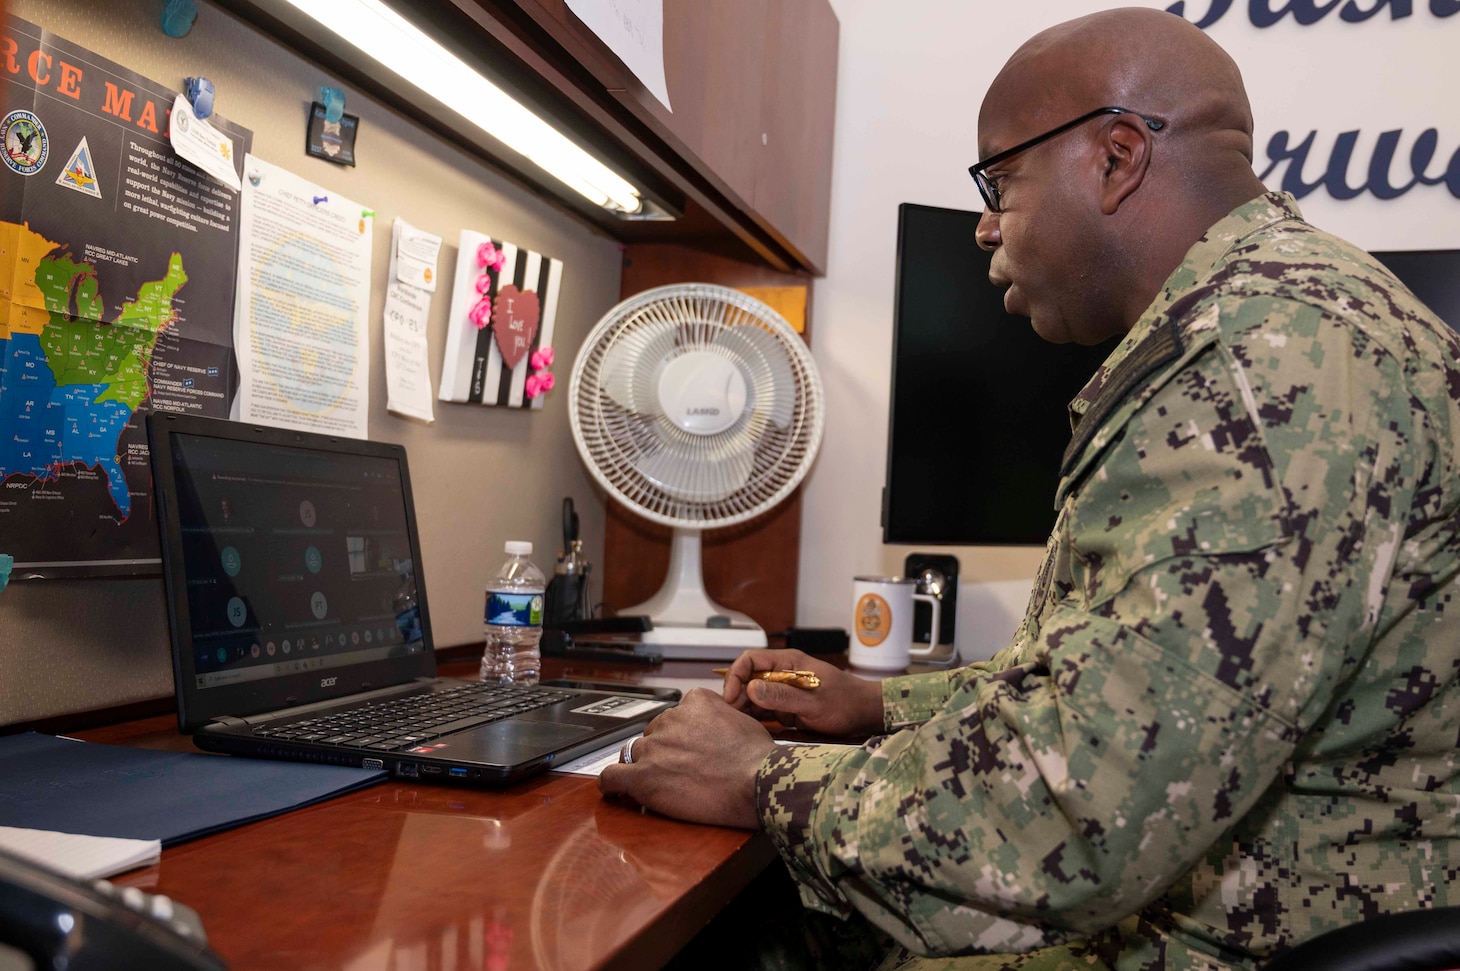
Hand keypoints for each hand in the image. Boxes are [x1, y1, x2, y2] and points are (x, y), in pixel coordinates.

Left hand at [598, 688, 775, 827]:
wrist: (756, 781)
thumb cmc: (757, 757)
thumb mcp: (743, 719)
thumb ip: (721, 717)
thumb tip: (719, 728)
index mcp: (694, 702)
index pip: (677, 714)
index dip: (682, 734)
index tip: (689, 748)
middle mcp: (670, 719)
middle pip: (655, 734)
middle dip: (665, 751)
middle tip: (682, 771)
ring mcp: (654, 747)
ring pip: (637, 753)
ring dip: (647, 767)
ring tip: (665, 785)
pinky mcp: (643, 777)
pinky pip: (612, 776)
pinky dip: (612, 784)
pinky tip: (616, 790)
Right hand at [720, 649, 884, 737]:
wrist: (866, 715)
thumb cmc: (845, 703)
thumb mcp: (813, 702)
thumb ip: (783, 696)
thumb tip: (751, 688)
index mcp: (788, 663)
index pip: (751, 659)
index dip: (736, 675)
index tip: (731, 697)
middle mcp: (783, 673)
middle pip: (748, 678)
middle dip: (737, 694)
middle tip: (734, 715)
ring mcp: (785, 690)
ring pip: (754, 695)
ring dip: (745, 708)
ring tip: (739, 723)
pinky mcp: (787, 707)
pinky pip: (765, 709)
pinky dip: (756, 717)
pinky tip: (750, 728)